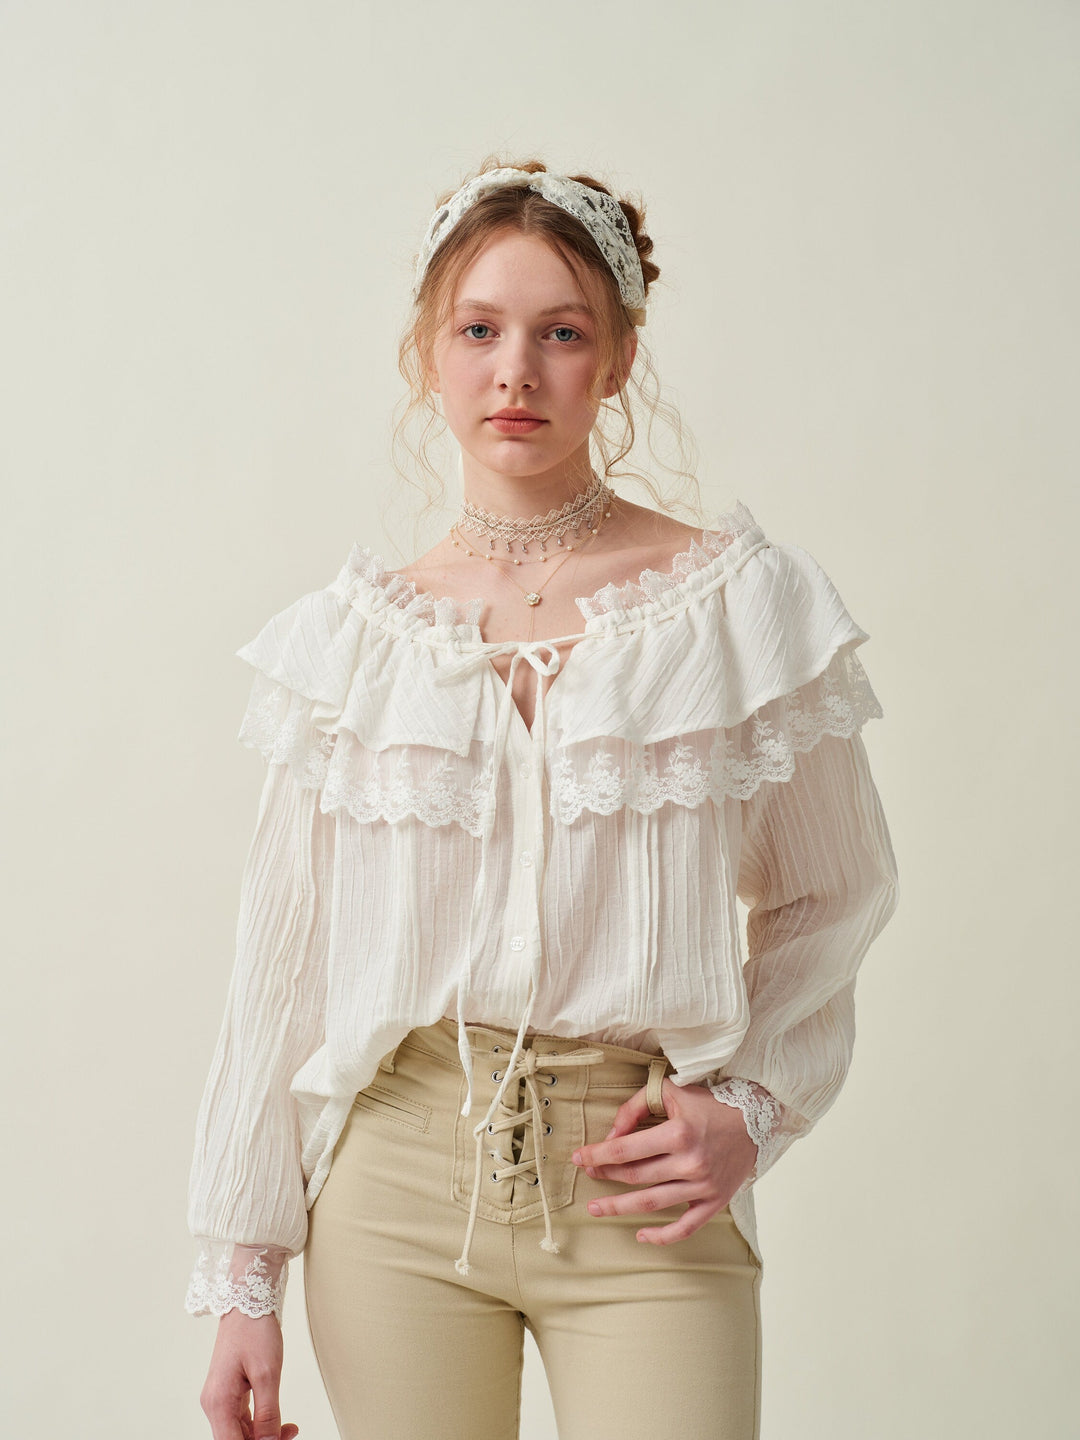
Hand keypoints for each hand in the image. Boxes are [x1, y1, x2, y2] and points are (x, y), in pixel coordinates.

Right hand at [200, 1310, 299, 1439]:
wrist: (247, 1301)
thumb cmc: (254, 1331)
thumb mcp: (268, 1373)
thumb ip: (268, 1413)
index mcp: (218, 1402)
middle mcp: (214, 1404)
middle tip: (290, 1436)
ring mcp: (220, 1399)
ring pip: (240, 1432)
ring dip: (264, 1435)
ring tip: (290, 1430)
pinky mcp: (228, 1392)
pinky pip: (242, 1419)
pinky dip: (260, 1423)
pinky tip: (279, 1422)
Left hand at [570, 1077, 757, 1244]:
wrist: (755, 1119)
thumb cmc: (708, 1104)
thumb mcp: (669, 1092)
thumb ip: (635, 1108)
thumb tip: (610, 1136)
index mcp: (677, 1133)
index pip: (625, 1149)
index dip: (597, 1154)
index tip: (578, 1158)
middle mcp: (690, 1162)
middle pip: (635, 1176)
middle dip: (605, 1176)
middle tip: (588, 1174)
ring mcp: (703, 1186)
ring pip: (652, 1204)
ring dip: (619, 1208)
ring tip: (596, 1208)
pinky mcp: (715, 1202)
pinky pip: (685, 1228)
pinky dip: (662, 1237)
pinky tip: (640, 1235)